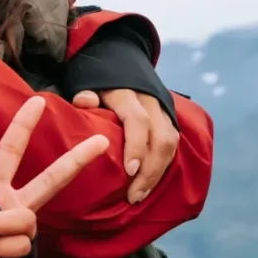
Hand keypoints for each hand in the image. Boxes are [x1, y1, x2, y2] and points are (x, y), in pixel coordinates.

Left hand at [0, 96, 109, 257]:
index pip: (8, 152)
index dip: (22, 126)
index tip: (37, 100)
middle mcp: (13, 202)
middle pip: (50, 180)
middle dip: (75, 161)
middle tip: (101, 142)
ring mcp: (21, 226)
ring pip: (24, 220)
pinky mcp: (24, 249)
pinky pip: (18, 244)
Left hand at [72, 89, 178, 203]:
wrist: (120, 61)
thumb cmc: (98, 82)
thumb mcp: (86, 85)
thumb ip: (85, 96)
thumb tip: (86, 102)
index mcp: (128, 93)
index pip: (138, 121)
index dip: (136, 146)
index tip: (129, 171)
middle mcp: (151, 101)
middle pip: (161, 138)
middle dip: (150, 170)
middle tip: (133, 196)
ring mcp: (164, 109)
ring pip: (171, 143)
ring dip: (158, 173)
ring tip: (139, 195)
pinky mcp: (169, 118)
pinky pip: (173, 144)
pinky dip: (162, 166)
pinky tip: (148, 184)